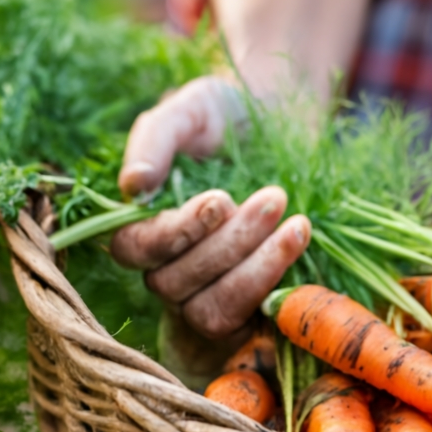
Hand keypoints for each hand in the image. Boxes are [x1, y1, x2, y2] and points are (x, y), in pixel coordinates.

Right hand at [111, 76, 310, 339]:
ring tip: (297, 225)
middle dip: (228, 245)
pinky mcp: (246, 308)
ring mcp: (205, 294)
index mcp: (141, 224)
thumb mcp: (192, 110)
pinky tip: (298, 243)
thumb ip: (156, 139)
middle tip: (274, 198)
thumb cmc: (227, 116)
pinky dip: (274, 288)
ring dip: (255, 271)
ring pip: (212, 310)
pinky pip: (248, 321)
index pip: (133, 250)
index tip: (220, 200)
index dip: (174, 234)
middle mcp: (166, 267)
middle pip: (174, 284)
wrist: (284, 123)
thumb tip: (134, 185)